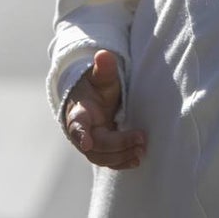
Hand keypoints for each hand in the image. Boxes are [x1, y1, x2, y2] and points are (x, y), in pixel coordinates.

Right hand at [64, 50, 145, 168]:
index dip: (81, 134)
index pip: (77, 125)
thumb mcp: (100, 75)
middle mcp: (81, 132)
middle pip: (95, 145)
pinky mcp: (100, 150)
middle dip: (117, 145)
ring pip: (101, 157)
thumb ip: (103, 68)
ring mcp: (90, 143)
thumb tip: (103, 55)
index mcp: (78, 113)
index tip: (87, 142)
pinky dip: (121, 162)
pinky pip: (108, 160)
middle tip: (140, 139)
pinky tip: (136, 160)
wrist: (89, 100)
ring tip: (141, 151)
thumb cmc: (95, 86)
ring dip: (121, 156)